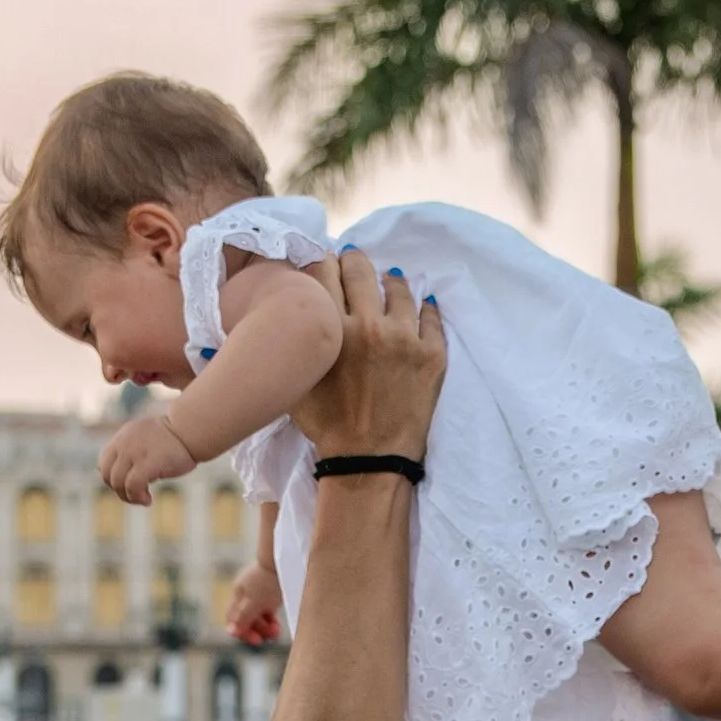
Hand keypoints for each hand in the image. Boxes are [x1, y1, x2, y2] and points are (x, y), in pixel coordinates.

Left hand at [98, 411, 195, 503]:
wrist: (192, 430)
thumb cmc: (177, 440)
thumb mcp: (148, 440)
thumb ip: (134, 451)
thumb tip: (127, 479)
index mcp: (124, 436)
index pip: (104, 462)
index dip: (113, 479)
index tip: (129, 486)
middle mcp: (125, 443)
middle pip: (107, 475)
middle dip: (119, 490)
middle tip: (137, 496)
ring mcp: (134, 452)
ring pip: (118, 483)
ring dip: (129, 497)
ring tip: (144, 500)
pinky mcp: (147, 463)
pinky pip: (132, 486)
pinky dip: (138, 497)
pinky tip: (149, 500)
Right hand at [226, 561, 284, 644]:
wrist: (288, 557)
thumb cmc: (270, 580)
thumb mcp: (256, 602)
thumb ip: (243, 618)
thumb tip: (230, 633)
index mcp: (238, 593)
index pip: (232, 620)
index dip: (242, 633)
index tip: (257, 641)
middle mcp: (246, 592)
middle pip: (246, 619)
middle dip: (258, 630)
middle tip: (273, 635)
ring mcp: (259, 590)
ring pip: (258, 615)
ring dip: (266, 626)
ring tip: (277, 630)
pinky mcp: (271, 589)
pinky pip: (267, 609)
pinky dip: (271, 618)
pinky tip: (278, 621)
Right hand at [289, 252, 445, 462]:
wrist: (369, 461)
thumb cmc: (327, 424)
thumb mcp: (296, 379)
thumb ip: (294, 342)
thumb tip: (286, 312)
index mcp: (332, 329)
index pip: (324, 273)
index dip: (323, 261)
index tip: (326, 262)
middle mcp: (369, 325)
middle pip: (360, 271)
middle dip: (353, 260)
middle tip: (352, 260)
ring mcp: (405, 338)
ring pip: (399, 289)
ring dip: (390, 281)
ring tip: (389, 281)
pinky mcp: (433, 354)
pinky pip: (431, 316)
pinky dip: (424, 307)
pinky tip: (420, 304)